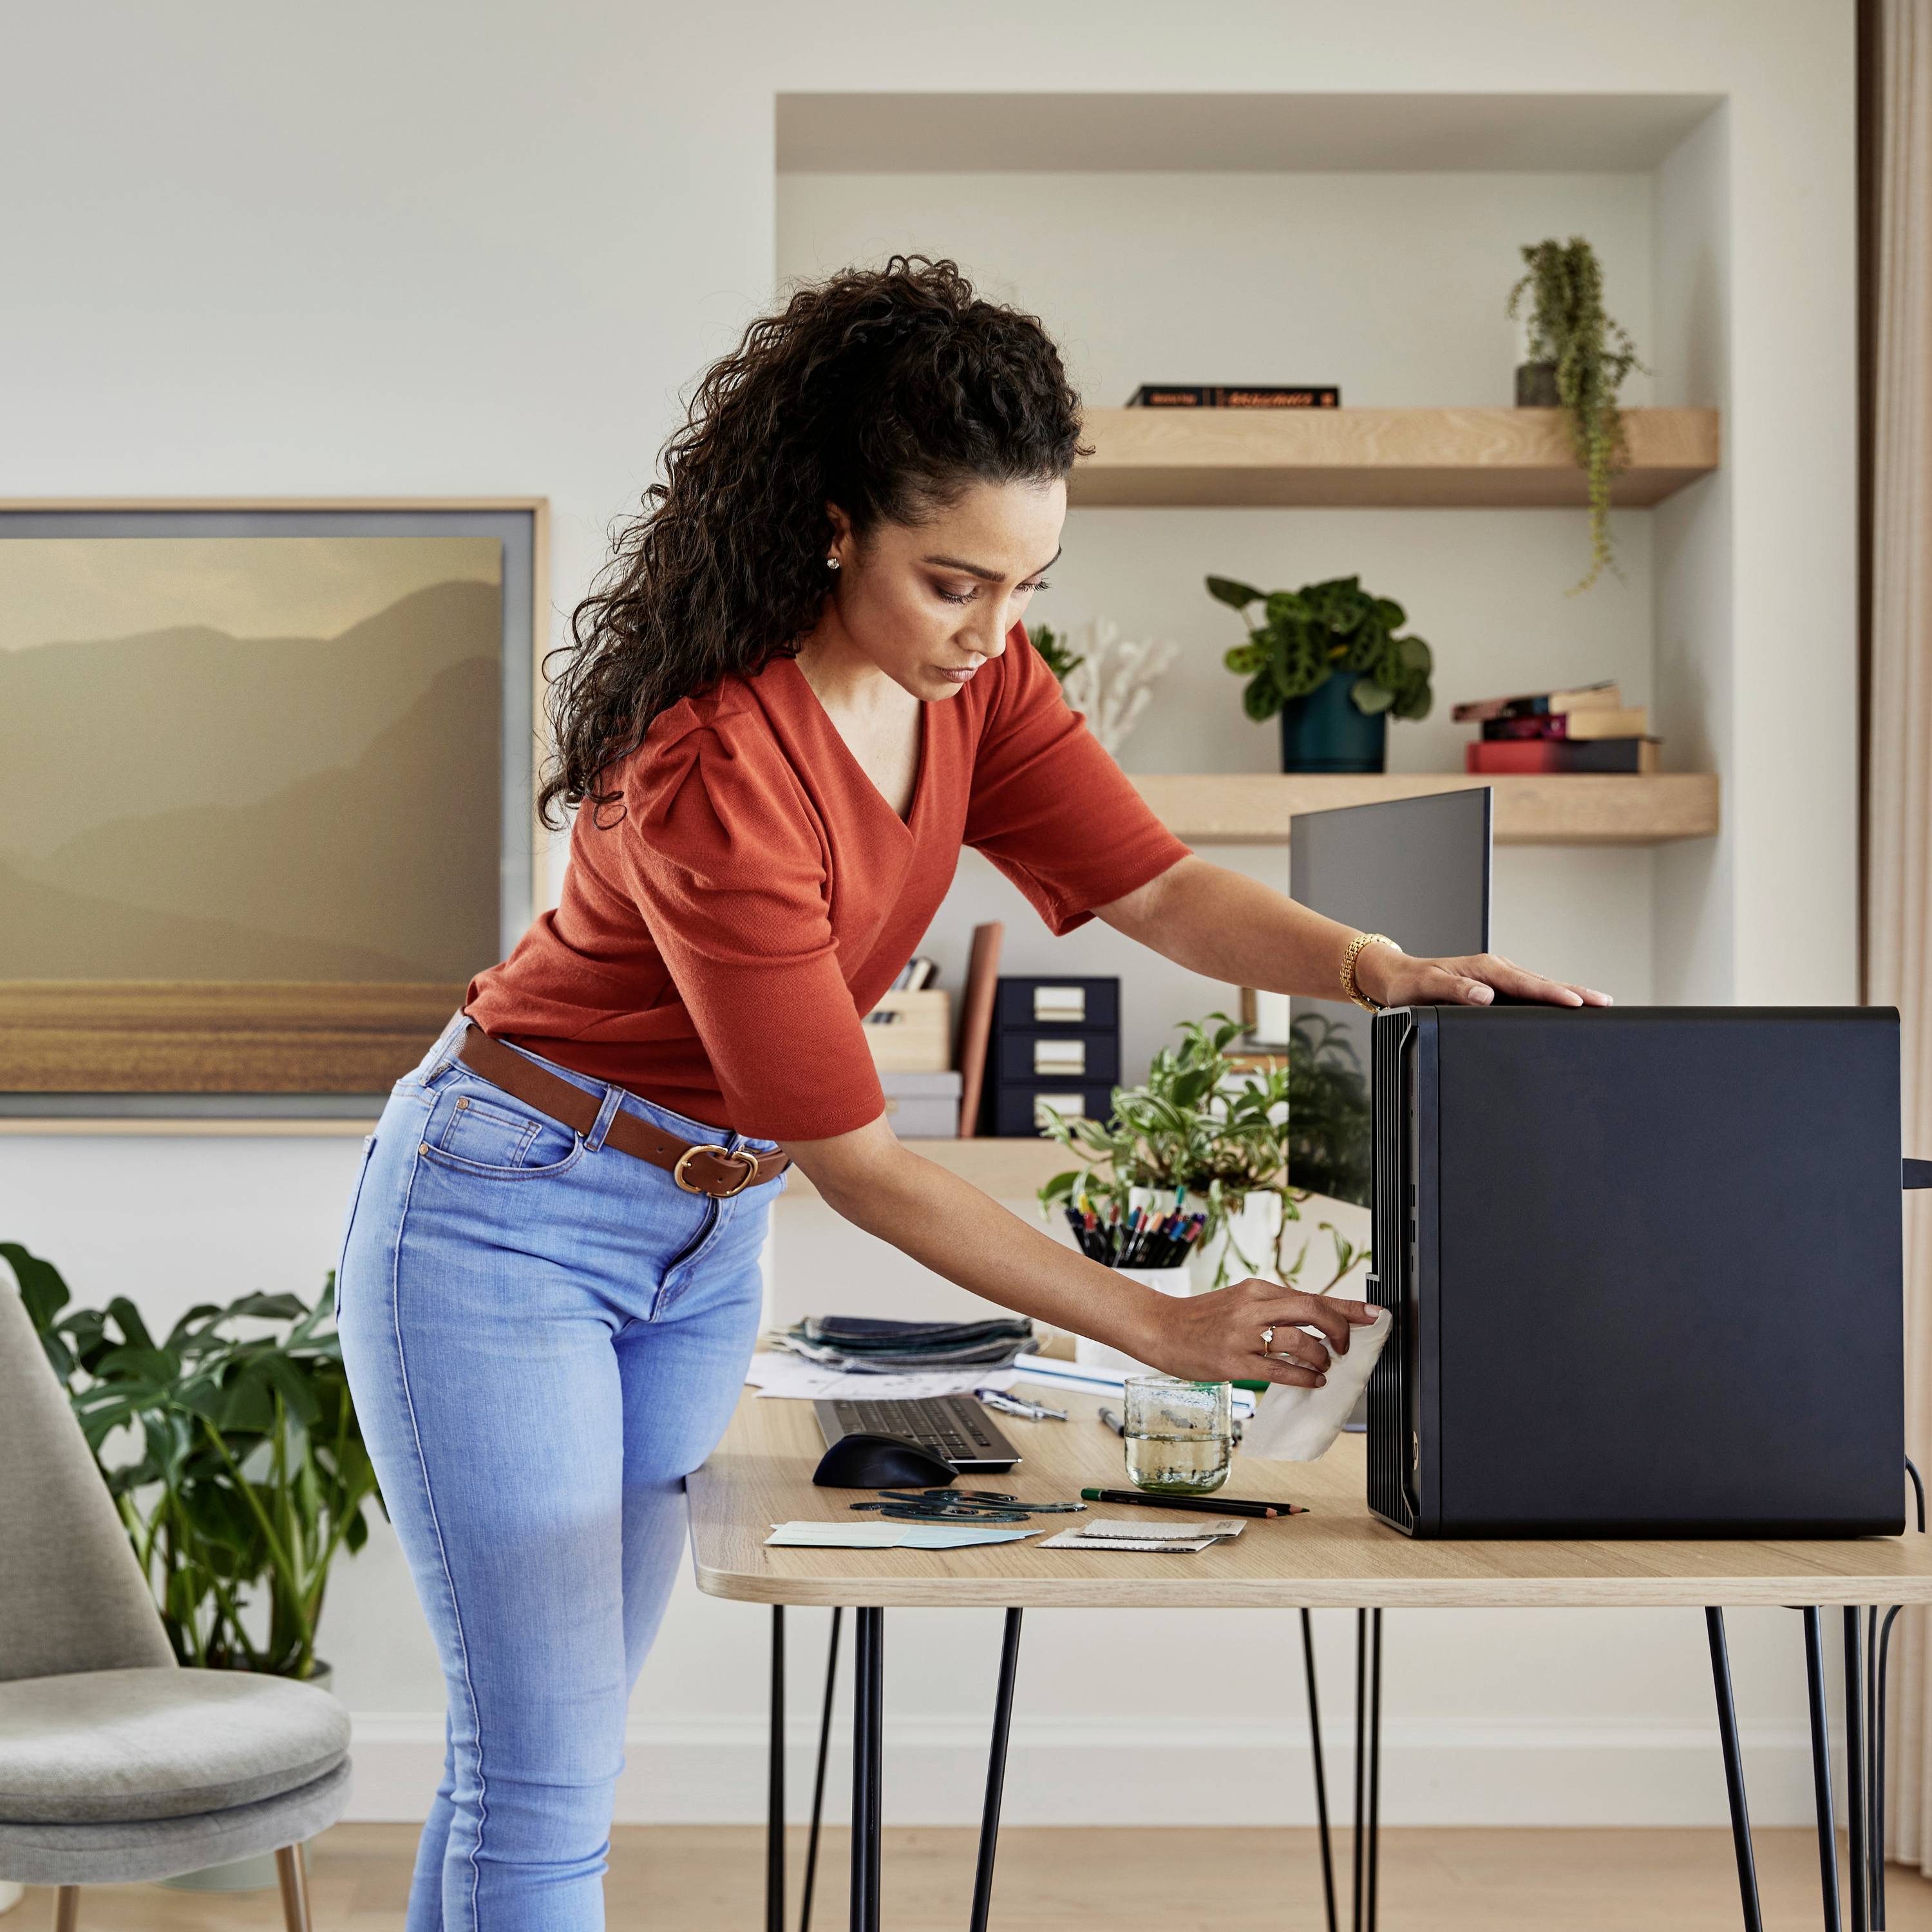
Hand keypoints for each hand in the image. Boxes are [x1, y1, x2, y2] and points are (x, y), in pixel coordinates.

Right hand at [1134, 1277, 1381, 1388]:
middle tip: (1345, 1346)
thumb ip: (1274, 1308)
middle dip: (1340, 1329)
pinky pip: (1279, 1370)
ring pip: (1300, 1342)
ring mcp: (1243, 1335)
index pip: (1312, 1295)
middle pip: (1313, 1310)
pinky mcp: (1234, 1362)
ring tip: (1323, 1366)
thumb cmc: (1202, 1318)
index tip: (1373, 1313)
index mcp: (1257, 1289)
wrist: (1161, 1328)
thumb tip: (1316, 1320)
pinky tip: (1311, 1381)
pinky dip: (1303, 1377)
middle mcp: (1253, 1307)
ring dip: (1320, 1357)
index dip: (1348, 1306)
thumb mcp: (1240, 1301)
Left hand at [1356, 943, 1610, 1010]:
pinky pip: (1527, 991)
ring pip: (1538, 986)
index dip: (1553, 995)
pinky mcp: (1494, 987)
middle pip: (1542, 983)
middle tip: (1606, 1003)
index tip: (1578, 1002)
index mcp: (1484, 969)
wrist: (1394, 977)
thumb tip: (1484, 996)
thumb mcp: (1426, 987)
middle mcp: (1494, 971)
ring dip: (1567, 993)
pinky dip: (1549, 996)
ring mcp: (1496, 978)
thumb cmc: (1408, 984)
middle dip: (1575, 992)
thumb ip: (1455, 990)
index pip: (1526, 984)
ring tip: (1597, 1003)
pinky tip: (1565, 1006)